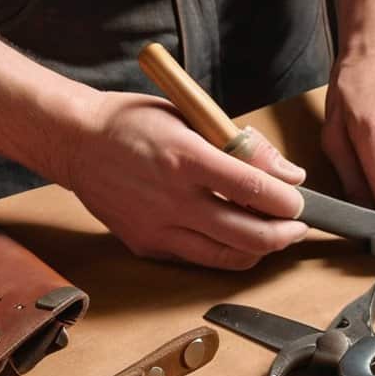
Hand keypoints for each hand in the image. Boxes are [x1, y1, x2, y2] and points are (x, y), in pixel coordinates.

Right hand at [64, 91, 307, 269]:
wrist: (75, 141)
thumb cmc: (133, 122)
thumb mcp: (192, 117)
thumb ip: (242, 148)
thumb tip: (286, 174)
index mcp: (185, 158)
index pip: (252, 188)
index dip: (286, 201)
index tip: (299, 201)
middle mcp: (172, 198)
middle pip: (246, 233)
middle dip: (283, 235)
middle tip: (298, 226)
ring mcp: (157, 227)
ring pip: (226, 256)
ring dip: (260, 250)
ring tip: (275, 236)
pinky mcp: (146, 245)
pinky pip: (199, 258)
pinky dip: (226, 253)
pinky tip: (239, 239)